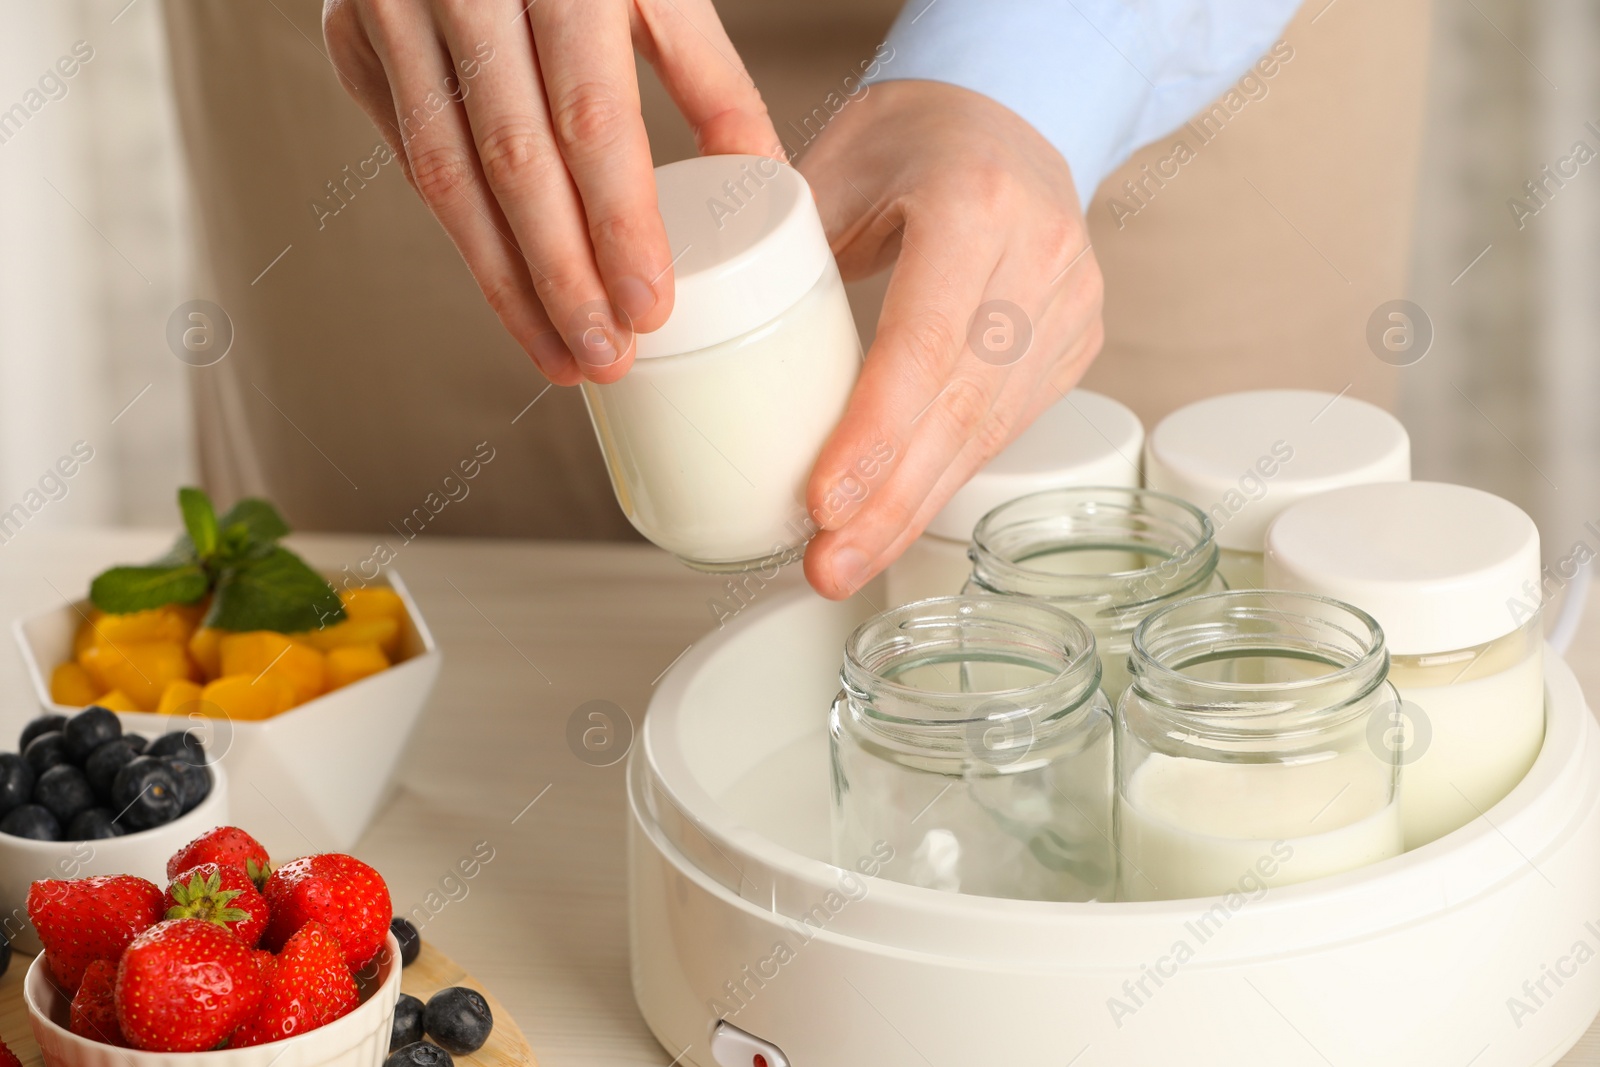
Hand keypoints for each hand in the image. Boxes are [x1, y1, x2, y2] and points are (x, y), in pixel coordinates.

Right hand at [323, 0, 778, 384]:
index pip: (589, 118)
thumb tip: (765, 181)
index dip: (617, 224)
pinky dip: (462, 233)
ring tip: (559, 355)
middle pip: (513, 166)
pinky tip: (508, 289)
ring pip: (446, 178)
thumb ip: (709, 75)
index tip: (648, 310)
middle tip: (604, 360)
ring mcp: (390, 11)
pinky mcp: (354, 40)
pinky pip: (412, 158)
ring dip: (505, 284)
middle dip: (562, 281)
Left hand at [798, 80, 1105, 599]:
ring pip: (988, 432)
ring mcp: (1069, 305)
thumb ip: (780, 241)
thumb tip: (700, 328)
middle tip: (825, 565)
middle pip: (960, 407)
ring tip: (845, 562)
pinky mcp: (1074, 344)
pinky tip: (896, 519)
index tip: (823, 502)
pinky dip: (944, 478)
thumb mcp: (838, 162)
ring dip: (912, 508)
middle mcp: (1040, 257)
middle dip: (888, 502)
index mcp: (976, 201)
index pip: (926, 340)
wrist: (1016, 112)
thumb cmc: (915, 135)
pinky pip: (1005, 427)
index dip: (875, 432)